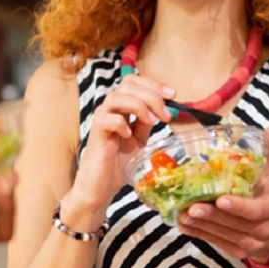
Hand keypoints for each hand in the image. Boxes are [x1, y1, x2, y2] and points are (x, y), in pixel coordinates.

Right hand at [67, 74, 172, 213]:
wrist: (100, 185)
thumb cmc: (116, 162)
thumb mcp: (139, 139)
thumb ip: (146, 123)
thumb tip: (163, 109)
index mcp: (120, 107)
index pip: (133, 81)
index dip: (153, 84)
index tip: (172, 94)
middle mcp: (109, 109)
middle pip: (127, 84)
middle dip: (151, 95)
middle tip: (165, 115)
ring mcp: (101, 119)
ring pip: (116, 97)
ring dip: (138, 106)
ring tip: (151, 122)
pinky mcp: (96, 134)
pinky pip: (107, 118)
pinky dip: (121, 123)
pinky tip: (129, 135)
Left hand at [177, 128, 268, 259]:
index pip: (254, 211)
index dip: (238, 206)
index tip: (220, 198)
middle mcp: (262, 229)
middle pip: (233, 223)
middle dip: (211, 215)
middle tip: (191, 206)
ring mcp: (249, 244)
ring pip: (222, 234)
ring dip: (201, 225)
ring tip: (182, 213)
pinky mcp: (237, 251)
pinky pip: (216, 243)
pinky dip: (199, 234)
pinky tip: (184, 225)